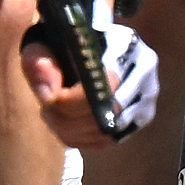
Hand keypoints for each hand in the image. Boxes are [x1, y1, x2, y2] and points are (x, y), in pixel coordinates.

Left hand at [20, 14, 159, 151]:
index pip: (105, 86)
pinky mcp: (139, 119)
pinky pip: (106, 142)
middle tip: (46, 110)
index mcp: (125, 45)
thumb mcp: (44, 44)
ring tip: (53, 114)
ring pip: (105, 133)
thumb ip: (40, 62)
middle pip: (106, 116)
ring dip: (72, 131)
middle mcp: (144, 73)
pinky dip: (82, 138)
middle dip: (68, 119)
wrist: (88, 47)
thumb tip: (48, 95)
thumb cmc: (64, 43)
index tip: (48, 99)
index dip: (72, 101)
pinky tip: (66, 124)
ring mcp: (145, 99)